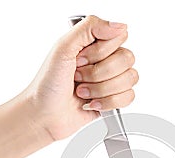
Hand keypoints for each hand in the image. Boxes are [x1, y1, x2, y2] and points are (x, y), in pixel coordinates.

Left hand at [21, 15, 137, 140]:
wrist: (45, 116)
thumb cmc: (48, 85)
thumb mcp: (62, 47)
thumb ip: (90, 27)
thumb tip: (119, 26)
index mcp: (93, 44)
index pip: (118, 37)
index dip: (100, 52)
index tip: (80, 60)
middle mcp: (104, 60)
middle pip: (127, 59)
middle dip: (99, 73)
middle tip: (79, 77)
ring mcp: (110, 81)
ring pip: (129, 79)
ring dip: (102, 89)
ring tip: (83, 92)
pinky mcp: (114, 100)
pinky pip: (129, 97)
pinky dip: (108, 102)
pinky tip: (92, 103)